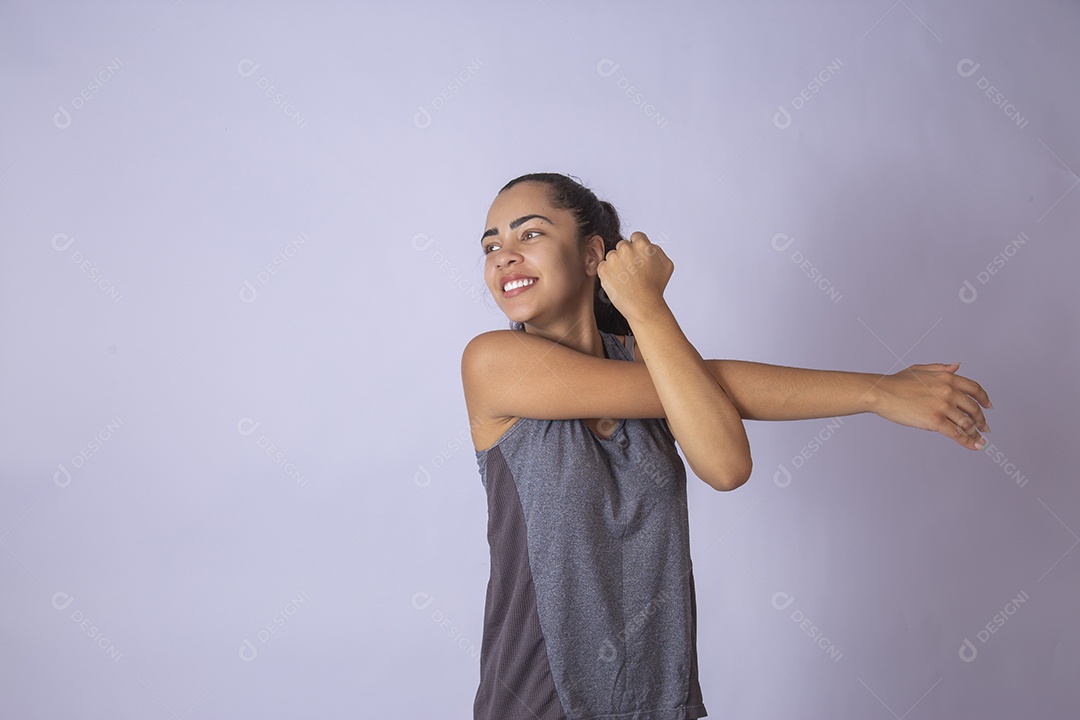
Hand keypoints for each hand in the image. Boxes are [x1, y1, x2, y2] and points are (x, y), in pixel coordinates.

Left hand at [596, 232, 672, 322]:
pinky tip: (618, 282)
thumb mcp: (666, 265)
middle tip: (632, 272)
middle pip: (622, 246)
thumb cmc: (656, 288)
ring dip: (616, 264)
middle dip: (626, 256)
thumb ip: (657, 250)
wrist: (643, 306)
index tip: (638, 259)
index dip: (638, 248)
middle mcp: (626, 248)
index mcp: (642, 244)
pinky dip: (608, 273)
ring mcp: (613, 259)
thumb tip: (648, 245)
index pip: (636, 236)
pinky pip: (603, 266)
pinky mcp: (603, 269)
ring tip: (626, 279)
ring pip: (612, 256)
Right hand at [871, 362, 991, 449]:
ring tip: (979, 440)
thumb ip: (941, 368)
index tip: (988, 406)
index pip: (974, 389)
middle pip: (973, 408)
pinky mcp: (935, 421)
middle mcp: (949, 391)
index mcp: (947, 378)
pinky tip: (974, 446)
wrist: (882, 393)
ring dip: (976, 433)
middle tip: (984, 427)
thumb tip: (957, 366)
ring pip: (967, 423)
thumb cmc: (896, 382)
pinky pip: (957, 434)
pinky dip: (968, 442)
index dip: (984, 399)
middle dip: (981, 420)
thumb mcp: (921, 369)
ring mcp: (943, 406)